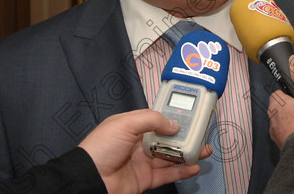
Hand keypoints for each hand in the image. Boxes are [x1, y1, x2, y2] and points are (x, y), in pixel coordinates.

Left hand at [79, 109, 211, 193]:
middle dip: (183, 136)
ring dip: (187, 153)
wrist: (90, 179)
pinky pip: (167, 174)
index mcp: (130, 127)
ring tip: (203, 149)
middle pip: (166, 138)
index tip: (188, 115)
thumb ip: (151, 120)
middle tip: (200, 133)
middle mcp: (137, 144)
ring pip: (170, 156)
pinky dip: (182, 171)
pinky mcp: (145, 179)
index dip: (171, 117)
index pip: (156, 119)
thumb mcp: (125, 124)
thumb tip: (172, 124)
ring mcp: (142, 162)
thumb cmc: (99, 149)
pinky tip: (193, 166)